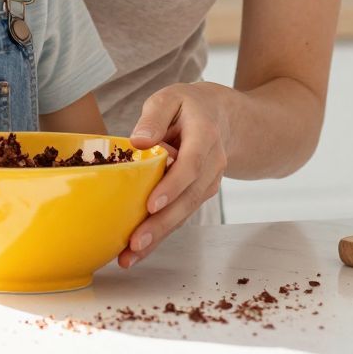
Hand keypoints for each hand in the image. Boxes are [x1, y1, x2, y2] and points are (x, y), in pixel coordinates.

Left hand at [120, 82, 233, 267]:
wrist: (222, 117)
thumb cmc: (188, 107)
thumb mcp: (170, 97)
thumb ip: (154, 116)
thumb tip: (138, 141)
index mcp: (205, 134)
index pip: (191, 163)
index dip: (173, 186)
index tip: (152, 204)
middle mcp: (212, 163)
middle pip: (189, 197)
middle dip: (163, 223)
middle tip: (136, 243)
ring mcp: (208, 182)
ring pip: (185, 212)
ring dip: (159, 236)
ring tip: (130, 256)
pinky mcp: (199, 194)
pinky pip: (181, 215)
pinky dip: (161, 234)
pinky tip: (138, 251)